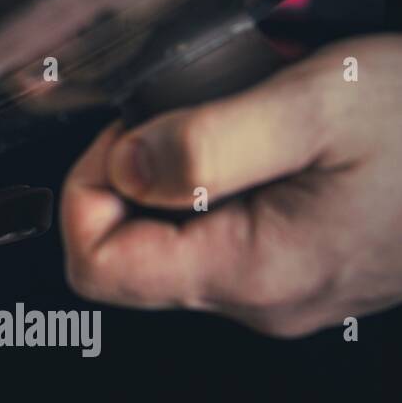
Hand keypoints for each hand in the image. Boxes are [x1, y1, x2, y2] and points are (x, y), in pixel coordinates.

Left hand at [61, 35, 401, 337]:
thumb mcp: (316, 105)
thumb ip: (205, 142)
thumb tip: (123, 166)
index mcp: (252, 271)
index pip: (97, 266)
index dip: (86, 191)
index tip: (123, 136)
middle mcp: (259, 297)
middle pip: (130, 250)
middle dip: (136, 171)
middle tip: (184, 111)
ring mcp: (281, 286)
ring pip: (174, 236)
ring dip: (182, 169)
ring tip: (239, 117)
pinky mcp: (300, 263)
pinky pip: (222, 229)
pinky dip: (221, 176)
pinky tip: (265, 138)